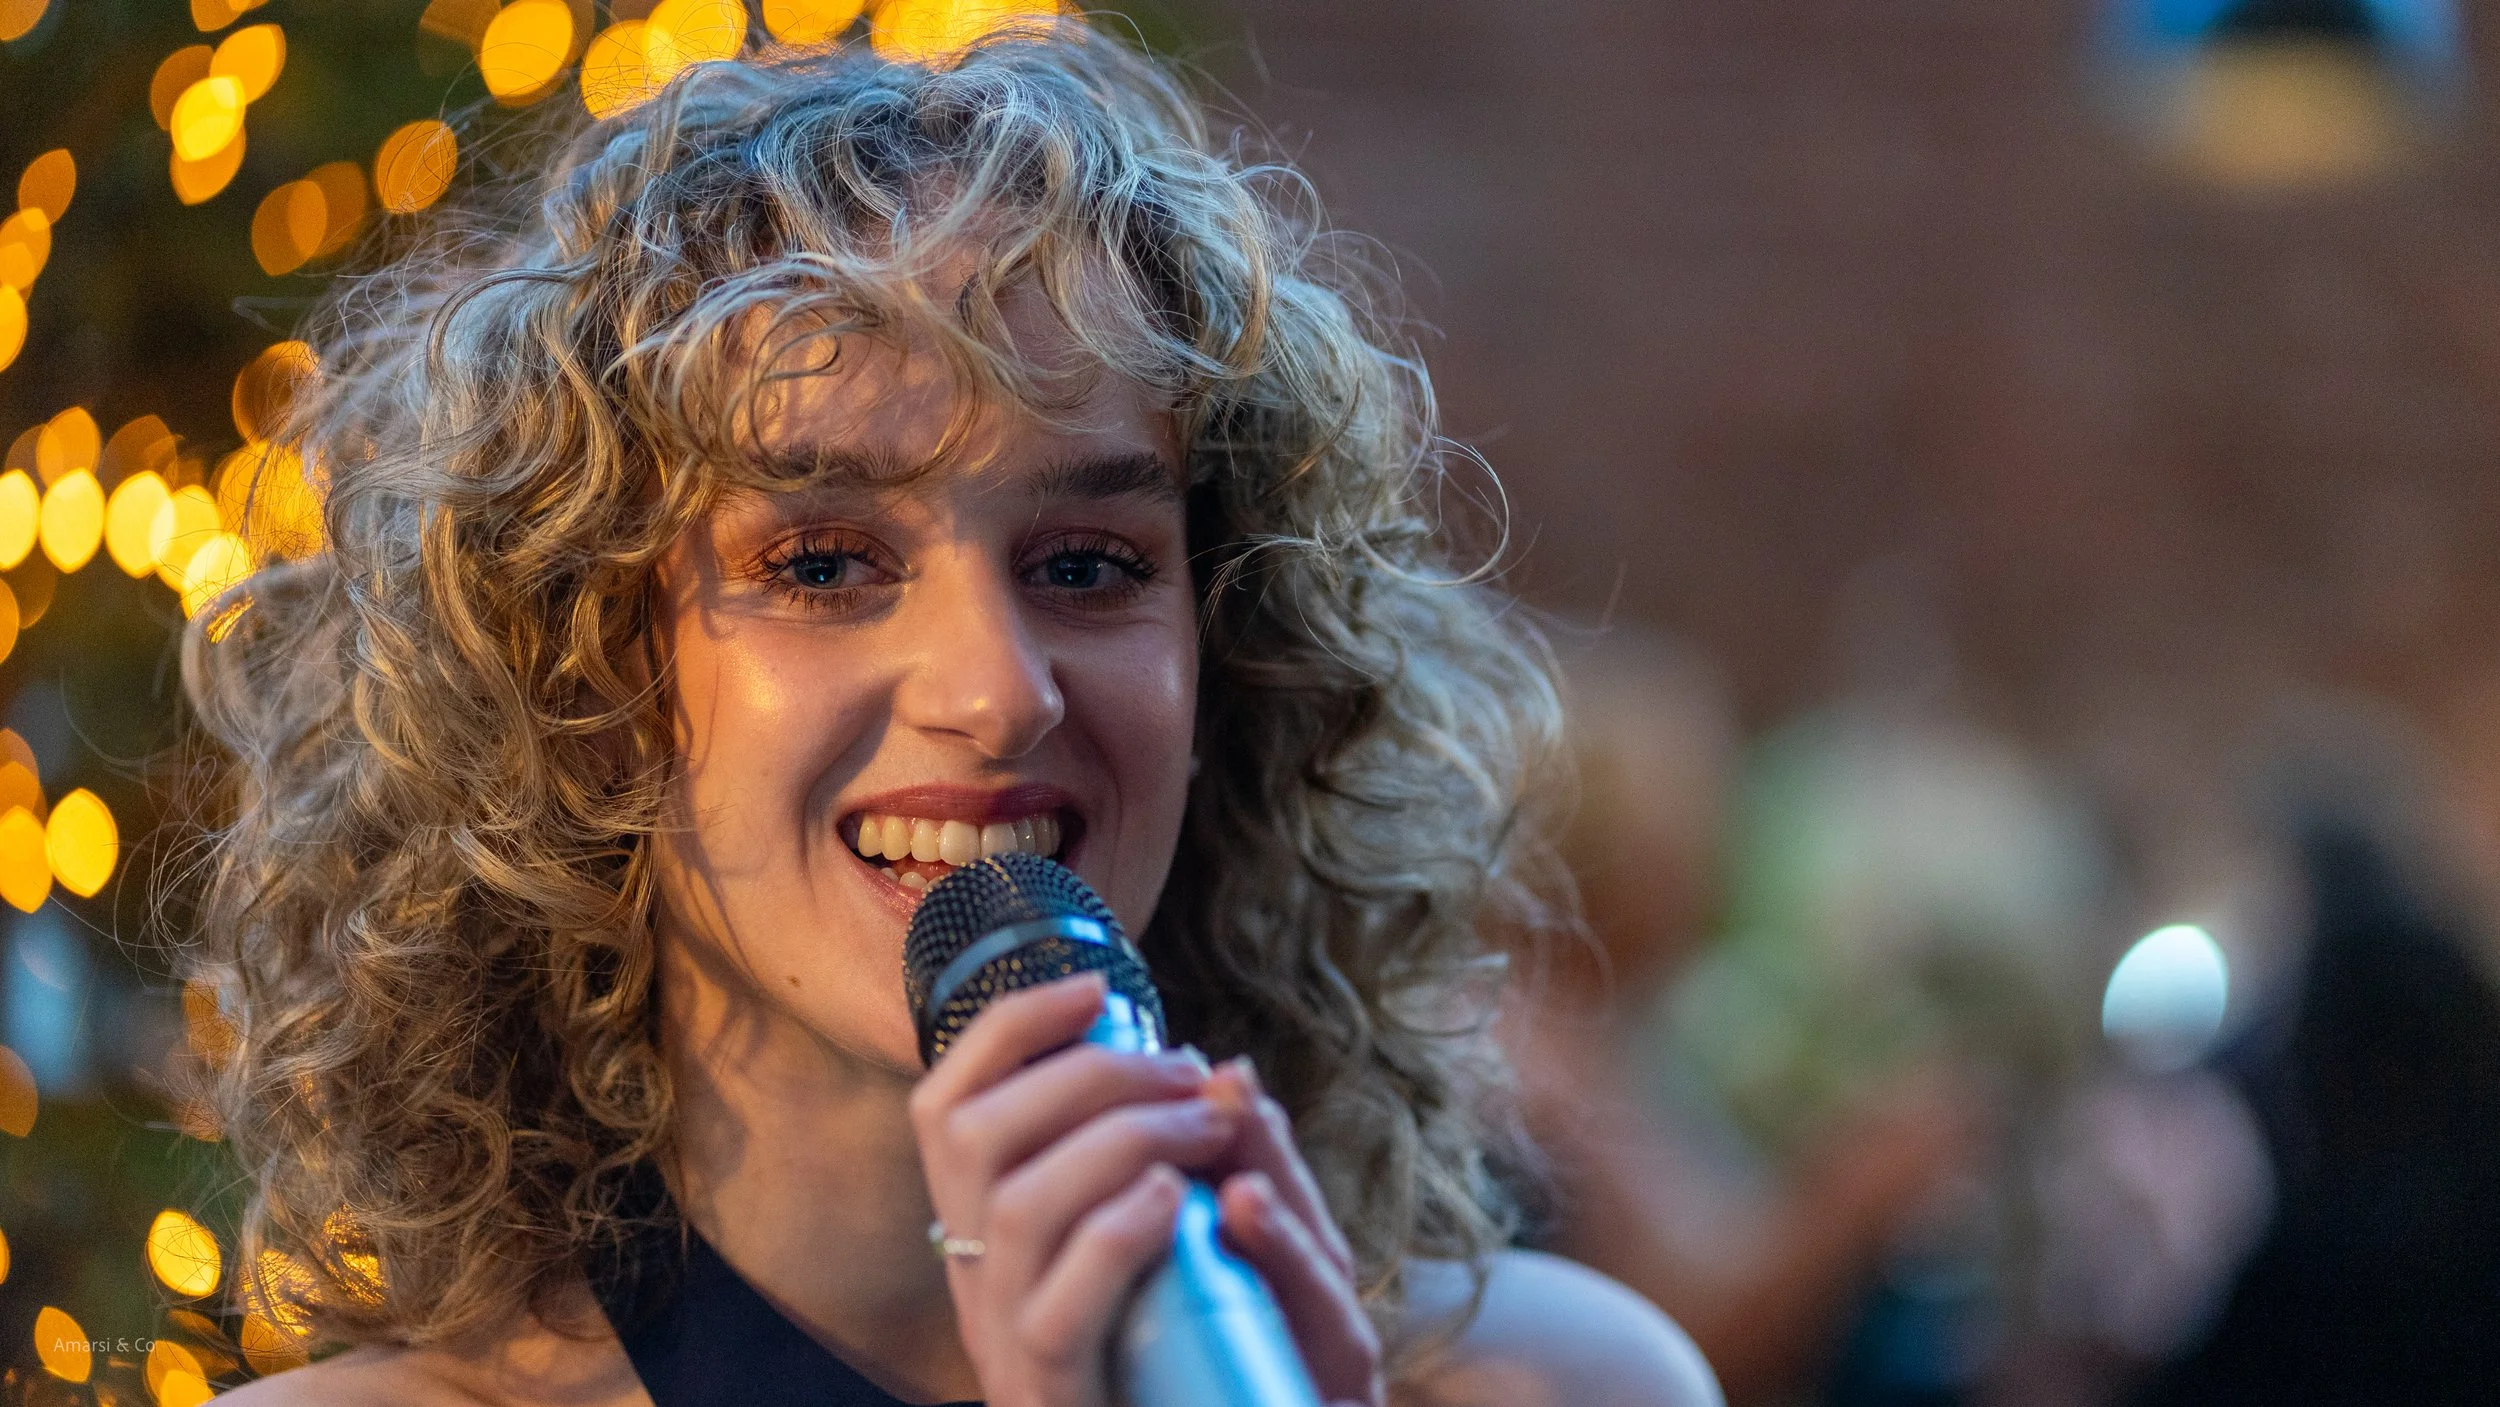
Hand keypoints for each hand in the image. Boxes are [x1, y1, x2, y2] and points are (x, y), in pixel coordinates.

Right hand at [908, 975, 1383, 1406]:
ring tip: (1206, 1127)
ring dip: (1121, 1137)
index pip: (945, 1106)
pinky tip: (1176, 1201)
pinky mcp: (1047, 1392)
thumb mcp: (1156, 1236)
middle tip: (1189, 1073)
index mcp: (981, 1225)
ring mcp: (1001, 1337)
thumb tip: (1218, 1070)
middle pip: (976, 1134)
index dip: (1009, 1031)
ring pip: (1019, 1205)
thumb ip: (1171, 1161)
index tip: (1097, 990)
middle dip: (1089, 1073)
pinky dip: (1117, 1234)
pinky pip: (1058, 1305)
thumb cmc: (1167, 1344)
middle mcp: (973, 1274)